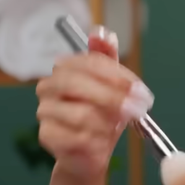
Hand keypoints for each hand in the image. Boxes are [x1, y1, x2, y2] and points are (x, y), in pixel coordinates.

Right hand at [35, 27, 152, 184]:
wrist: (91, 153)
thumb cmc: (102, 116)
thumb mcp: (112, 85)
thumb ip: (108, 57)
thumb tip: (102, 32)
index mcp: (65, 67)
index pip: (90, 62)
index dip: (118, 76)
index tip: (140, 90)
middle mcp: (49, 86)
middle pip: (78, 84)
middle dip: (113, 97)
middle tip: (137, 108)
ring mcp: (45, 111)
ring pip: (81, 114)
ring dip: (107, 123)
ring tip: (115, 128)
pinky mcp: (47, 136)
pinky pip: (78, 137)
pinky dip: (97, 141)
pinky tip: (101, 142)